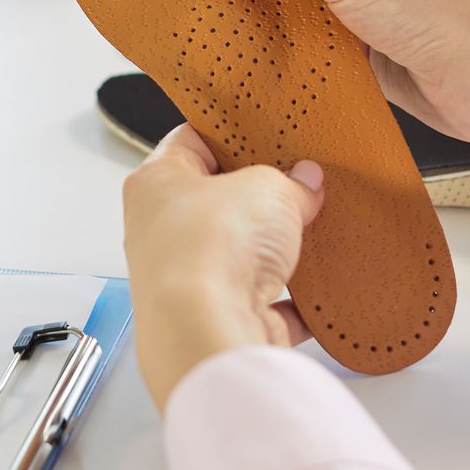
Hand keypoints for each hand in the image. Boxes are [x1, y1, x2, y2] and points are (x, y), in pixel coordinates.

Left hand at [123, 125, 324, 410]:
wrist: (206, 334)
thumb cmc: (209, 251)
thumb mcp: (268, 188)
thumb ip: (290, 181)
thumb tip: (304, 181)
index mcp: (155, 184)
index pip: (191, 142)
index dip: (231, 135)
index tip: (265, 134)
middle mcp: (160, 233)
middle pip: (217, 204)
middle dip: (261, 199)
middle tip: (297, 186)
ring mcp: (187, 282)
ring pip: (239, 257)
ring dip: (274, 252)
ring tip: (309, 234)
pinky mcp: (215, 322)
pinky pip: (261, 307)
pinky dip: (289, 304)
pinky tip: (315, 293)